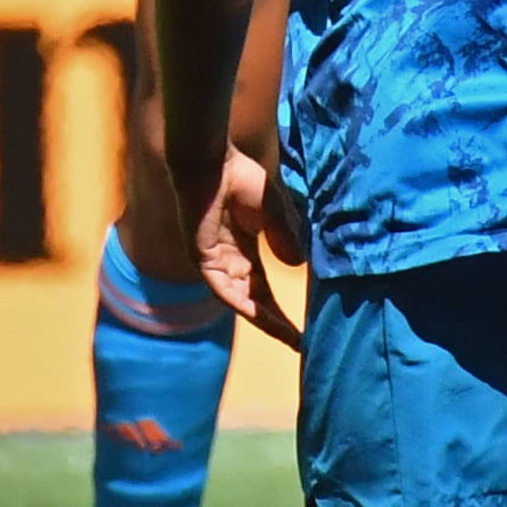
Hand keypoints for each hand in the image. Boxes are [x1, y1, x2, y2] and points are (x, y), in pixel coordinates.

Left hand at [191, 147, 304, 351]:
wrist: (212, 161)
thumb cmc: (239, 177)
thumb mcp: (273, 212)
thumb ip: (284, 237)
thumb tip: (296, 266)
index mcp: (242, 251)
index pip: (263, 289)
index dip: (281, 309)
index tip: (303, 330)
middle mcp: (227, 262)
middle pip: (254, 302)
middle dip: (276, 323)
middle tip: (301, 344)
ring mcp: (214, 263)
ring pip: (241, 302)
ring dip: (265, 321)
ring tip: (290, 338)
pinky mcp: (202, 259)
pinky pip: (225, 290)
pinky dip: (244, 305)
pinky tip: (264, 319)